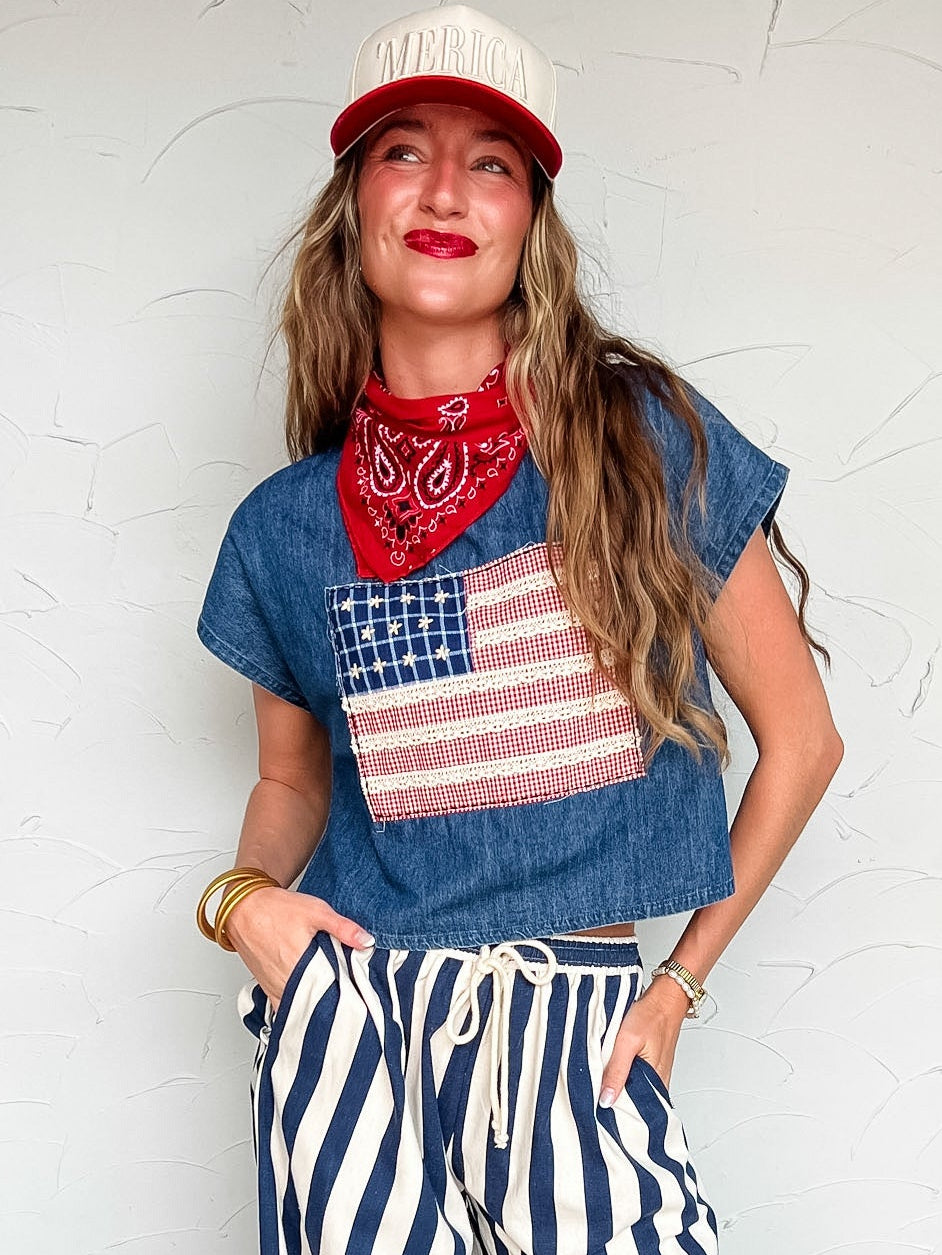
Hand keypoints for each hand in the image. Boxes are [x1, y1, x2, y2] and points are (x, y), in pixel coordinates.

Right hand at [222, 885, 373, 1015]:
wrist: (244, 908)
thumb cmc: (276, 909)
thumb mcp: (317, 911)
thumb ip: (343, 928)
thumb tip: (366, 941)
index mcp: (300, 965)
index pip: (331, 994)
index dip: (347, 997)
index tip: (360, 997)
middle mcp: (285, 982)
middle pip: (317, 1004)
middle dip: (334, 1003)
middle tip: (350, 999)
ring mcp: (275, 988)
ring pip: (301, 1009)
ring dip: (317, 1006)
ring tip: (333, 999)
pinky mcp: (268, 989)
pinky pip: (286, 1008)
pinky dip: (299, 1008)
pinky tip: (311, 1001)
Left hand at [598, 973, 689, 1105]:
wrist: (665, 997)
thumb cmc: (653, 1015)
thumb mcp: (628, 1041)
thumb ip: (617, 1070)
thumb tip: (606, 1099)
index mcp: (656, 1083)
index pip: (635, 1114)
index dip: (615, 1117)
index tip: (596, 1117)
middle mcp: (657, 1082)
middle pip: (631, 1104)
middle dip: (612, 1104)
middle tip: (593, 1102)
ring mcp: (653, 1074)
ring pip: (630, 1090)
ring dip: (614, 1088)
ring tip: (598, 1085)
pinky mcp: (647, 1064)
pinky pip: (631, 1077)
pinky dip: (619, 1075)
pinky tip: (608, 1069)